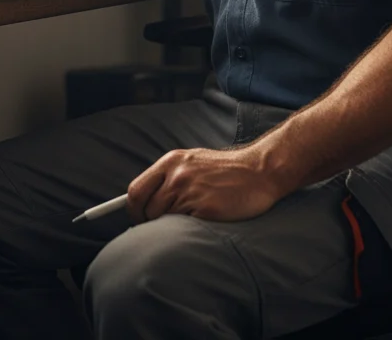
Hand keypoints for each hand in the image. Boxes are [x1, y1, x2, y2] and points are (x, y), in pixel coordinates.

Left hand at [127, 146, 284, 223]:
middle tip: (160, 227)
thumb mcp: (191, 162)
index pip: (136, 190)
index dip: (133, 210)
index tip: (138, 219)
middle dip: (151, 221)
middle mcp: (177, 175)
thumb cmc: (226, 170)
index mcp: (170, 162)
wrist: (258, 171)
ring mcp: (190, 191)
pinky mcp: (205, 208)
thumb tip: (147, 197)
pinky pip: (185, 227)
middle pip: (147, 209)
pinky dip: (189, 229)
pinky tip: (203, 221)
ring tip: (189, 220)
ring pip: (165, 219)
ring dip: (172, 225)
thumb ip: (169, 176)